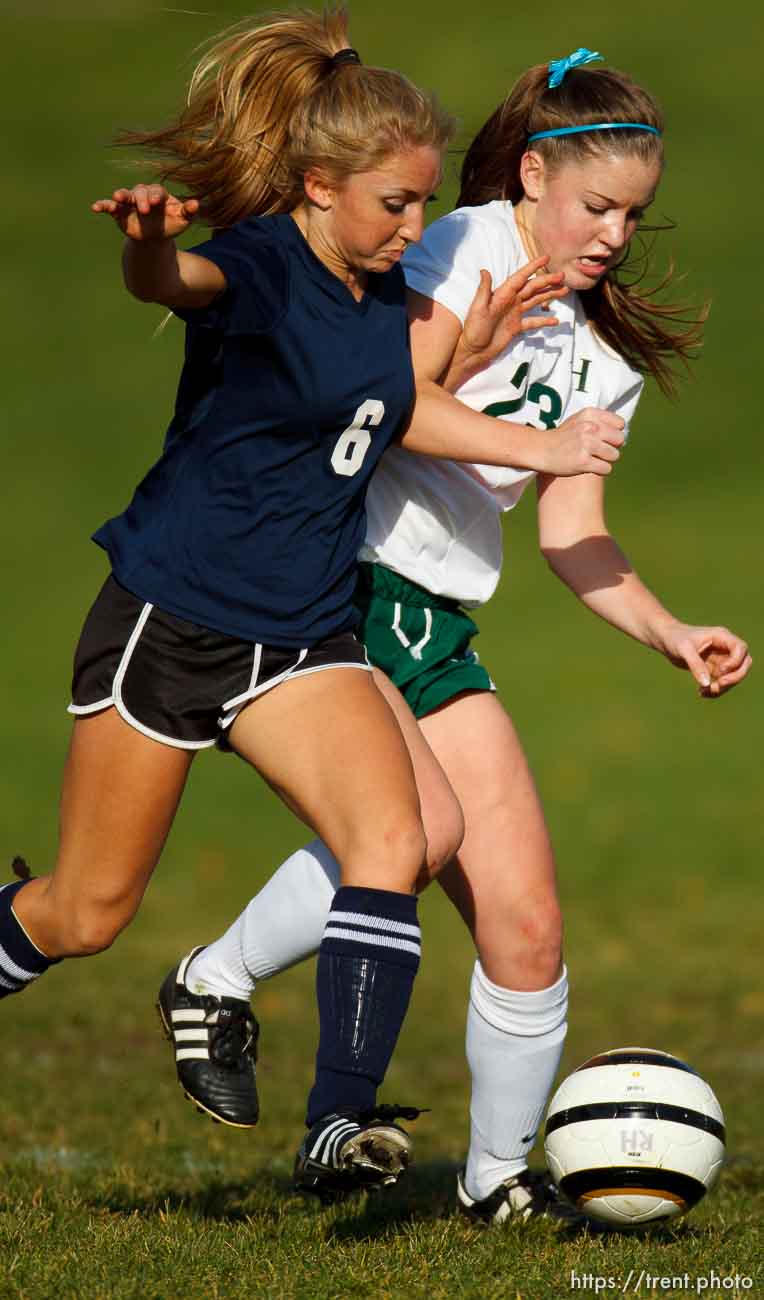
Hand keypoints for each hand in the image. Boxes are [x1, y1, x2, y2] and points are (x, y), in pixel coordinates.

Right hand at [91, 185, 198, 240]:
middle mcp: (142, 195)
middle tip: (144, 210)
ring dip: (120, 195)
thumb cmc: (171, 225)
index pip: (156, 191)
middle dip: (141, 199)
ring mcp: (129, 202)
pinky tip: (94, 207)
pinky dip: (102, 205)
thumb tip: (196, 204)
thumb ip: (188, 212)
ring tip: (117, 197)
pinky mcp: (119, 212)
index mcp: (158, 194)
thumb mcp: (182, 220)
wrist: (156, 238)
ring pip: (124, 195)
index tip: (155, 203)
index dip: (155, 196)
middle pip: (140, 192)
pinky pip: (109, 206)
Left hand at [448, 257, 566, 382]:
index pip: (520, 277)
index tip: (546, 258)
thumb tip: (484, 270)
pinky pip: (533, 321)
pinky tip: (555, 321)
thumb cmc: (473, 329)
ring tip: (565, 291)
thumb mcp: (477, 308)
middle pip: (532, 287)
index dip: (532, 267)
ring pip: (536, 301)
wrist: (473, 351)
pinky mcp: (516, 327)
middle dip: (547, 281)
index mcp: (502, 294)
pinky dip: (544, 320)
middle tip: (562, 276)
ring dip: (550, 295)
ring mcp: (515, 314)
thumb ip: (483, 290)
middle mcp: (511, 301)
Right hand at [537, 407, 624, 476]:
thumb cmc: (563, 437)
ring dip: (606, 460)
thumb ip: (599, 421)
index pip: (620, 424)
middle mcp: (590, 427)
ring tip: (592, 458)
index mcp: (590, 415)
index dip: (614, 433)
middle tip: (598, 451)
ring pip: (615, 455)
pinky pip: (606, 469)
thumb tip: (622, 431)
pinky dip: (600, 470)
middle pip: (620, 440)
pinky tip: (589, 467)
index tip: (603, 438)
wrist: (541, 450)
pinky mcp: (583, 461)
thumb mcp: (579, 420)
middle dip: (612, 447)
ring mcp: (586, 444)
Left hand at [658, 623, 751, 696]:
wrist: (666, 640)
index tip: (720, 670)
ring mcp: (721, 659)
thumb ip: (696, 665)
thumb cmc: (675, 638)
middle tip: (718, 685)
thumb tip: (707, 684)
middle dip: (734, 677)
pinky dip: (715, 690)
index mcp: (721, 637)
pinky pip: (722, 682)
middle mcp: (724, 648)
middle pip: (743, 663)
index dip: (735, 662)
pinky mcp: (714, 669)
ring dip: (724, 687)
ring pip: (733, 676)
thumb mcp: (683, 650)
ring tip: (705, 692)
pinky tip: (701, 692)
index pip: (741, 648)